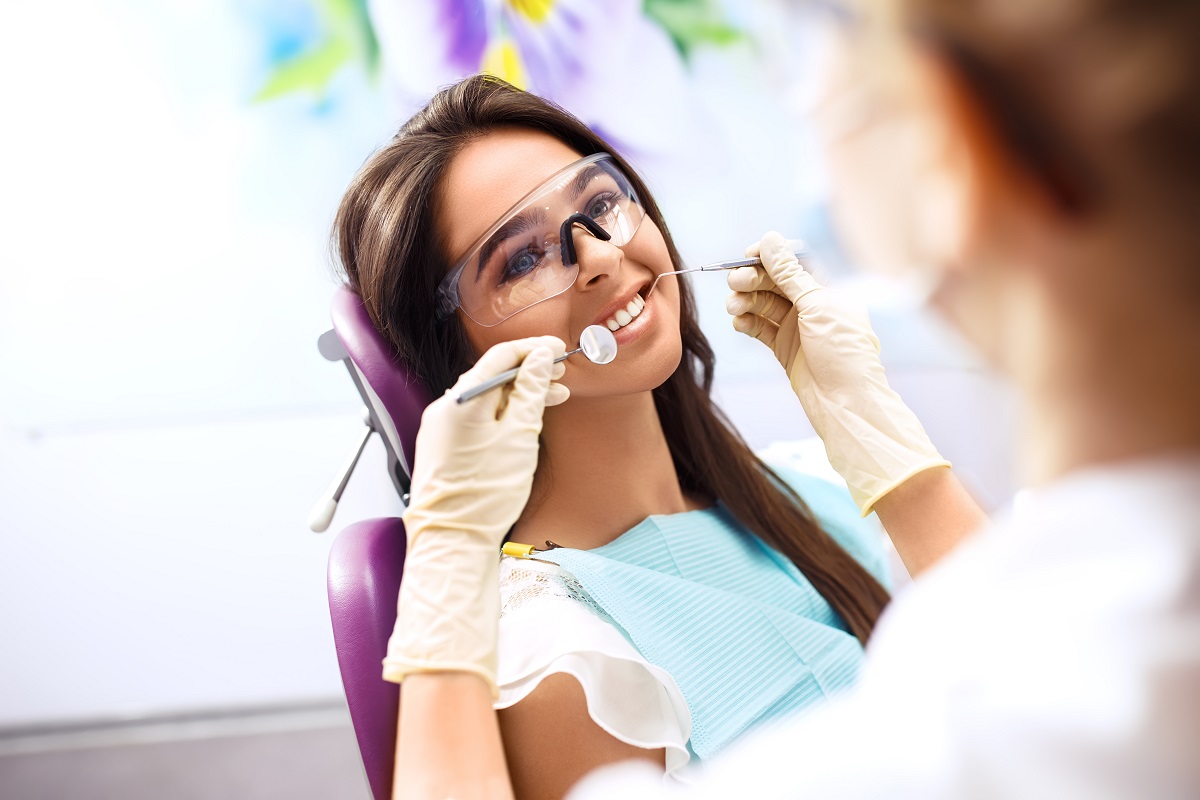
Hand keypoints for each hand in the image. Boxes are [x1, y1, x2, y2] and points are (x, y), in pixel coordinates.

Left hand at [383, 336, 567, 693]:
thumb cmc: (485, 493)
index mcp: (462, 399)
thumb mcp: (520, 436)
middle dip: (529, 371)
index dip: (534, 349)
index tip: (559, 349)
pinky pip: (475, 417)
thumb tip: (541, 360)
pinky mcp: (443, 446)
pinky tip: (523, 422)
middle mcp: (445, 407)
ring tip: (551, 398)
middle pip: (492, 374)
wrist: (453, 539)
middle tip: (561, 374)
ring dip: (519, 394)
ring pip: (486, 397)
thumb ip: (531, 392)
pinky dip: (502, 413)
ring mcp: (441, 427)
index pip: (501, 356)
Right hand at [726, 231, 947, 513]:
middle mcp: (812, 305)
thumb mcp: (817, 306)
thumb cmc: (843, 353)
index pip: (795, 261)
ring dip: (746, 301)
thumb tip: (770, 239)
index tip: (748, 254)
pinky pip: (760, 328)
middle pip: (775, 282)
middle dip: (753, 279)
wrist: (846, 405)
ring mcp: (797, 327)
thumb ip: (790, 274)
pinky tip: (739, 323)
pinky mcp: (784, 348)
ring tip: (734, 307)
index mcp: (828, 289)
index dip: (771, 255)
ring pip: (764, 304)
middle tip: (734, 282)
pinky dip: (747, 323)